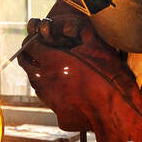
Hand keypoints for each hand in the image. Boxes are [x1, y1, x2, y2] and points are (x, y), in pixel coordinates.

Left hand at [17, 2, 122, 129]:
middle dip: (29, 56)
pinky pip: (51, 101)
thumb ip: (83, 31)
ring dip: (41, 75)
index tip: (38, 40)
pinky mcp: (59, 115)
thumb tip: (77, 26)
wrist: (116, 109)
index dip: (33, 41)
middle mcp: (45, 81)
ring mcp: (50, 99)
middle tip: (38, 53)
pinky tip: (68, 91)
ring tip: (55, 71)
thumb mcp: (98, 46)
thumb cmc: (108, 76)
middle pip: (25, 65)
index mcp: (51, 61)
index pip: (29, 47)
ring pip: (36, 84)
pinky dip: (55, 93)